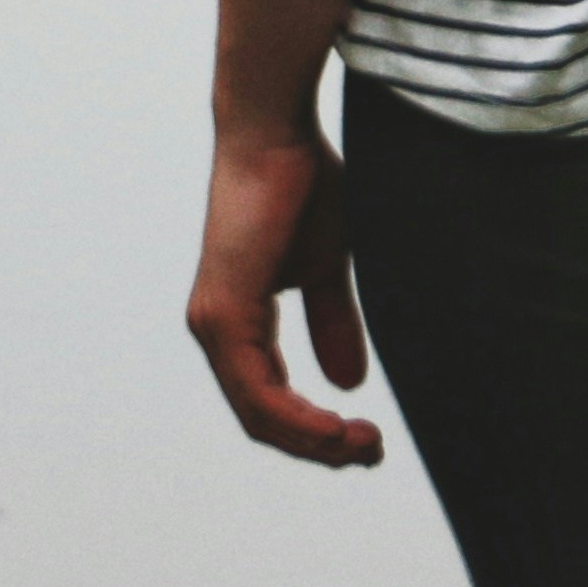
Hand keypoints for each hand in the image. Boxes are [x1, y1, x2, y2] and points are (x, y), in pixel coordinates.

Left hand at [187, 112, 384, 465]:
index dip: (317, 430)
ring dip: (314, 441)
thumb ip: (332, 322)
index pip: (270, 400)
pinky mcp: (224, 315)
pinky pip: (257, 394)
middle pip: (263, 420)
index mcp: (239, 321)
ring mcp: (214, 326)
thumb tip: (346, 384)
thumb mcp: (327, 268)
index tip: (369, 440)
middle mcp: (217, 331)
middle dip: (320, 447)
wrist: (276, 133)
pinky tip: (337, 427)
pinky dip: (298, 419)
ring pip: (259, 416)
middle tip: (373, 453)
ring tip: (365, 446)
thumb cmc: (303, 185)